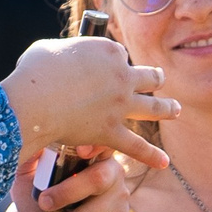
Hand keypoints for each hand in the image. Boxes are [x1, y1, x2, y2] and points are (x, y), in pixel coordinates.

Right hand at [0, 37, 176, 169]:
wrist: (35, 100)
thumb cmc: (36, 71)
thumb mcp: (50, 49)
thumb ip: (65, 54)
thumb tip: (62, 61)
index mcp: (108, 51)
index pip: (119, 54)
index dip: (113, 61)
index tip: (105, 68)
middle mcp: (121, 76)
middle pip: (147, 76)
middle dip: (154, 78)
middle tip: (160, 80)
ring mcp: (120, 105)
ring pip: (153, 107)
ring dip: (167, 108)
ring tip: (176, 110)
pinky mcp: (112, 131)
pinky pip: (137, 146)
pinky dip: (151, 155)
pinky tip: (163, 162)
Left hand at [11, 152, 129, 211]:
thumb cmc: (40, 204)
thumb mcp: (27, 179)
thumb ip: (29, 159)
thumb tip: (27, 137)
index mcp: (92, 155)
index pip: (101, 143)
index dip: (94, 145)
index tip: (80, 151)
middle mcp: (113, 173)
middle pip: (97, 179)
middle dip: (65, 194)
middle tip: (44, 204)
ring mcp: (121, 200)